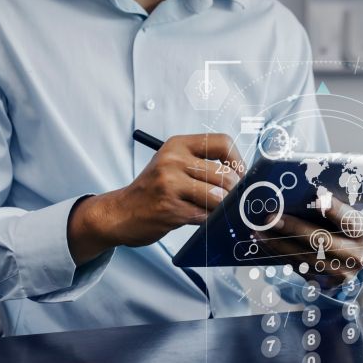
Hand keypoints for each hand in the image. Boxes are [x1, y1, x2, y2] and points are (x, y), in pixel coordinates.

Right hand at [68, 134, 242, 263]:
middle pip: (224, 174)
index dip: (238, 161)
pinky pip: (205, 215)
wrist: (120, 212)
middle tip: (230, 200)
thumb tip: (241, 176)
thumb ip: (202, 165)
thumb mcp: (173, 165)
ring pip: (217, 196)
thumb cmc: (152, 190)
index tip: (239, 176)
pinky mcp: (170, 208)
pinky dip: (208, 220)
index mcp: (177, 145)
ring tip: (214, 210)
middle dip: (233, 192)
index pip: (222, 142)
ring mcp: (170, 184)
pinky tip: (199, 218)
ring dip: (222, 208)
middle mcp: (173, 160)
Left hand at [257, 196, 362, 289]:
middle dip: (294, 229)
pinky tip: (265, 242)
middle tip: (271, 219)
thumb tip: (304, 192)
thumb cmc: (346, 229)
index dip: (334, 210)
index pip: (350, 220)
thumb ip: (334, 208)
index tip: (317, 198)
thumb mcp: (350, 217)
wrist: (352, 260)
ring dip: (278, 244)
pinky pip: (297, 266)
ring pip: (305, 257)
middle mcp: (357, 256)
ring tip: (260, 231)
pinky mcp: (325, 283)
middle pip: (322, 241)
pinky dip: (279, 253)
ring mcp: (341, 273)